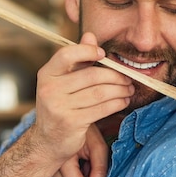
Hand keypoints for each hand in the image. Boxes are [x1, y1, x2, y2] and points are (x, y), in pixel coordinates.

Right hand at [33, 32, 132, 163]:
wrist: (48, 140)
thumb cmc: (60, 105)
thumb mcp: (64, 81)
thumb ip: (77, 59)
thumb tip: (90, 36)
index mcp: (46, 74)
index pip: (66, 54)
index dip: (87, 51)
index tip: (103, 54)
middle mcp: (49, 89)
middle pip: (91, 75)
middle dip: (115, 76)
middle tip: (128, 78)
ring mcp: (59, 107)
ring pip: (100, 92)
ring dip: (120, 90)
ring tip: (128, 89)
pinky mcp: (71, 122)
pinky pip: (102, 108)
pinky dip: (117, 103)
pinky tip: (123, 101)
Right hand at [49, 124, 109, 176]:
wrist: (64, 117)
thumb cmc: (83, 129)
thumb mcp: (96, 144)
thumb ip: (100, 168)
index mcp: (62, 161)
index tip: (94, 167)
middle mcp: (49, 169)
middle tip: (88, 161)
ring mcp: (46, 172)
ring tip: (81, 159)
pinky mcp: (46, 172)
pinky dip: (72, 176)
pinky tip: (74, 161)